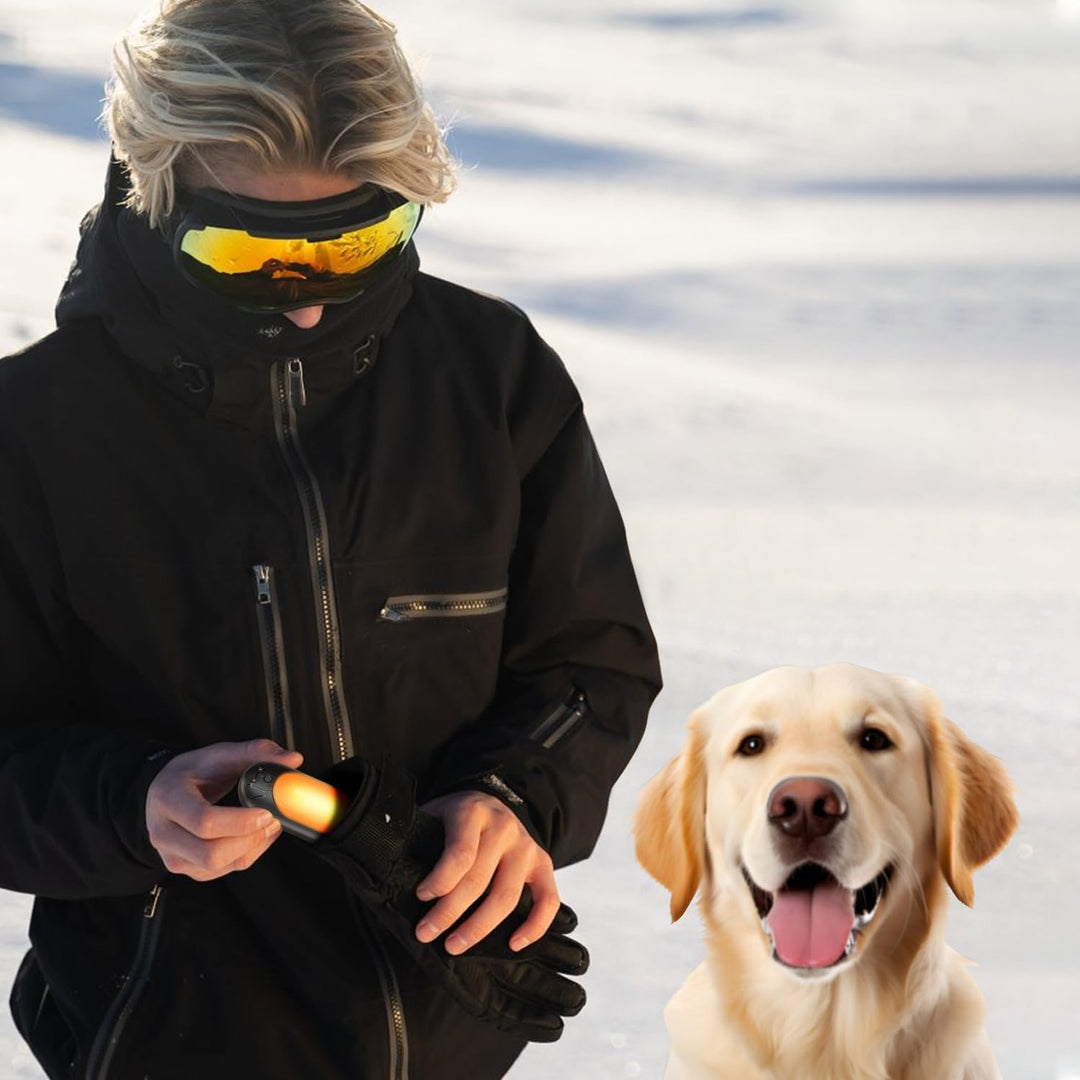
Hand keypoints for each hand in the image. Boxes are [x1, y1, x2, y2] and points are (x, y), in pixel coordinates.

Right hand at [145, 738, 302, 881]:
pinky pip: (222, 872)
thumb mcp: (218, 754)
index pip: (204, 822)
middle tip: (272, 819)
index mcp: (169, 800)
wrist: (165, 791)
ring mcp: (173, 856)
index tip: (265, 811)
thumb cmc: (190, 774)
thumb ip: (256, 753)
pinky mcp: (188, 869)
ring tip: (269, 824)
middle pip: (210, 853)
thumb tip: (292, 759)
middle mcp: (164, 833)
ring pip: (217, 866)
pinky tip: (257, 836)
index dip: (240, 822)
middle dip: (250, 839)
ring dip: (252, 847)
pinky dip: (247, 855)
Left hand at [415, 791, 559, 954]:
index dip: (440, 880)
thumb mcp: (433, 815)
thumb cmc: (452, 818)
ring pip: (507, 896)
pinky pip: (548, 898)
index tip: (421, 897)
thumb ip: (420, 839)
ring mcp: (526, 846)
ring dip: (479, 928)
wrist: (487, 801)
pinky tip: (513, 944)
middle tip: (425, 933)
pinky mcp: (542, 863)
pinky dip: (535, 926)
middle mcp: (503, 827)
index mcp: (473, 812)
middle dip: (448, 912)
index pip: (460, 853)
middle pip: (479, 880)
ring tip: (454, 946)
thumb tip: (393, 876)